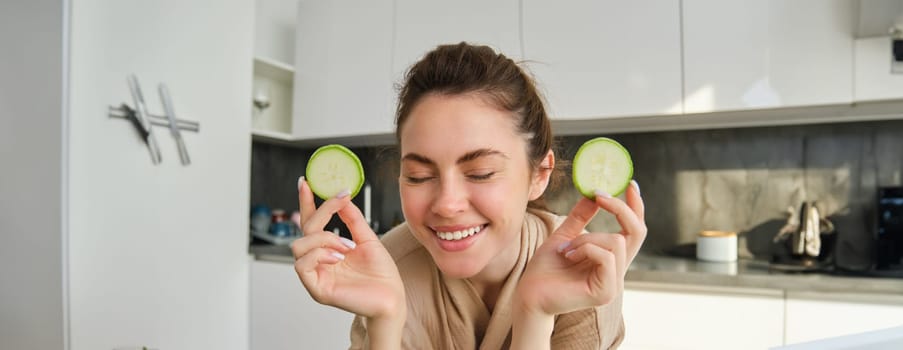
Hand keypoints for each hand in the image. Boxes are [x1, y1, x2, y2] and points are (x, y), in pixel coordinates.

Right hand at [290, 178, 404, 319]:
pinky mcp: (316, 289)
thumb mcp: (367, 238)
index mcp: (329, 249)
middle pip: (304, 230)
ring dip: (323, 238)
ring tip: (346, 246)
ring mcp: (316, 275)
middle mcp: (319, 261)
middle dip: (321, 213)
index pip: (312, 222)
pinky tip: (338, 257)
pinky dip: (319, 255)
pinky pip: (302, 265)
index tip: (306, 182)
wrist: (392, 298)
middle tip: (340, 203)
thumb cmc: (381, 273)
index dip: (307, 202)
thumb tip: (343, 196)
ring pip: (298, 246)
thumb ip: (353, 219)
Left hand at [515, 181, 645, 315]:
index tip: (630, 184)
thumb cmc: (545, 268)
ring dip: (587, 237)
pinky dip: (585, 248)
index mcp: (611, 258)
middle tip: (600, 195)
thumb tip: (594, 194)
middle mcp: (618, 271)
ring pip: (616, 241)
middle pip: (638, 232)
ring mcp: (614, 283)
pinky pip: (606, 257)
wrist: (529, 294)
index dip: (636, 207)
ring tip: (566, 248)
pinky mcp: (605, 291)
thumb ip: (581, 218)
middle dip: (620, 208)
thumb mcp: (564, 235)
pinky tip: (568, 256)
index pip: (635, 230)